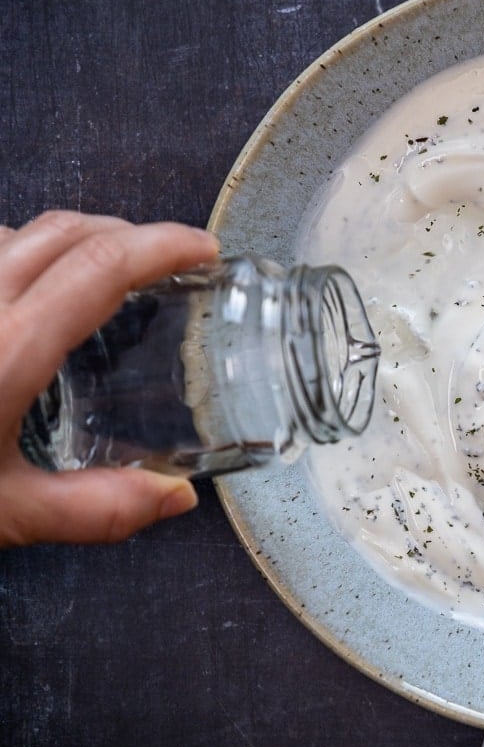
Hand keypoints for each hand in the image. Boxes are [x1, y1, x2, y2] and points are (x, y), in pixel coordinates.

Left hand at [0, 211, 218, 547]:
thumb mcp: (3, 515)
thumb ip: (96, 508)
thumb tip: (174, 497)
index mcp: (5, 352)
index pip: (103, 267)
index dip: (164, 245)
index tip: (201, 248)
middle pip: (65, 230)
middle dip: (128, 232)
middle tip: (166, 259)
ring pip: (14, 233)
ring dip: (70, 241)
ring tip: (101, 276)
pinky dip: (18, 256)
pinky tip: (22, 291)